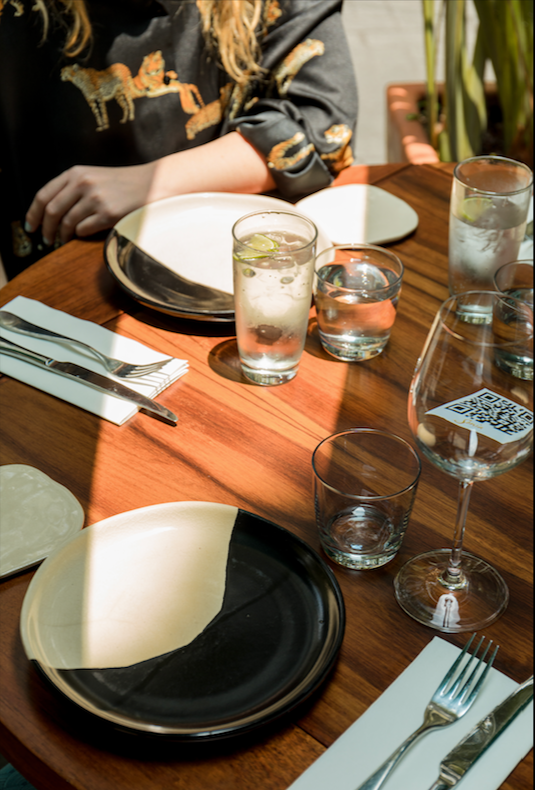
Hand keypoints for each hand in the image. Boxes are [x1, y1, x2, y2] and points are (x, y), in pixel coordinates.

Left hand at [25, 162, 155, 245]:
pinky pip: (84, 230)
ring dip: (63, 236)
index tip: (31, 226)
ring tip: (65, 240)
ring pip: (67, 223)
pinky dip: (81, 235)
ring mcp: (95, 199)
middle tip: (46, 240)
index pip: (44, 195)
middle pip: (52, 211)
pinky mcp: (108, 214)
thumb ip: (72, 188)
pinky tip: (85, 234)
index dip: (33, 214)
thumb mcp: (93, 177)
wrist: (151, 183)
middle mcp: (82, 183)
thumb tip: (49, 212)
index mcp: (75, 173)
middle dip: (46, 229)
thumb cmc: (121, 184)